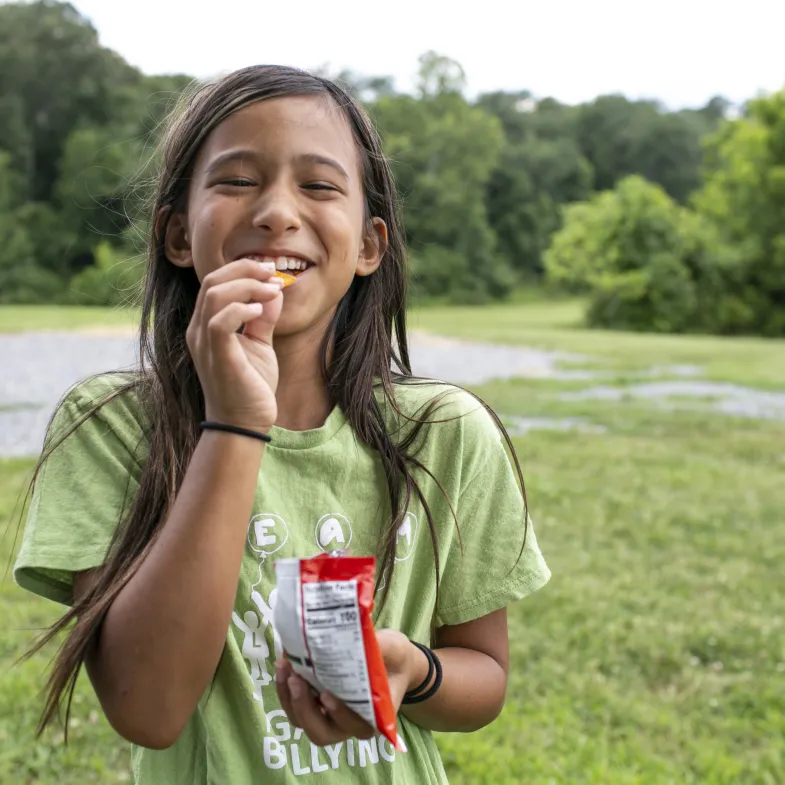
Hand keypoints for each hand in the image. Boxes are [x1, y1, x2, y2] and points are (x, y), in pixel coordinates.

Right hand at [187, 259, 283, 431]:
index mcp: (206, 325)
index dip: (242, 269)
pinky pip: (220, 322)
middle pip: (212, 281)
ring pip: (214, 295)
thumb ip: (264, 318)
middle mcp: (198, 331)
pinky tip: (260, 311)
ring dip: (247, 286)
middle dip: (245, 270)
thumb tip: (274, 290)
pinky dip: (241, 309)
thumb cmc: (250, 385)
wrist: (245, 423)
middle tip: (273, 273)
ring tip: (272, 290)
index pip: (215, 282)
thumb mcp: (260, 344)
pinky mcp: (217, 357)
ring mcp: (204, 344)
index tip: (270, 270)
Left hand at [274, 629, 426, 746]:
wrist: (388, 658)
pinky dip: (286, 689)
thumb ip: (381, 647)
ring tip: (285, 668)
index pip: (357, 726)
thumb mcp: (393, 648)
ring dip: (289, 699)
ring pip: (304, 722)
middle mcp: (349, 724)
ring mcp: (329, 717)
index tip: (326, 695)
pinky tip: (283, 665)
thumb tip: (363, 635)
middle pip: (322, 732)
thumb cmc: (392, 657)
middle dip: (305, 709)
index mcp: (374, 716)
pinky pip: (296, 707)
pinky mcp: (316, 705)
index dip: (340, 716)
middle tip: (296, 680)